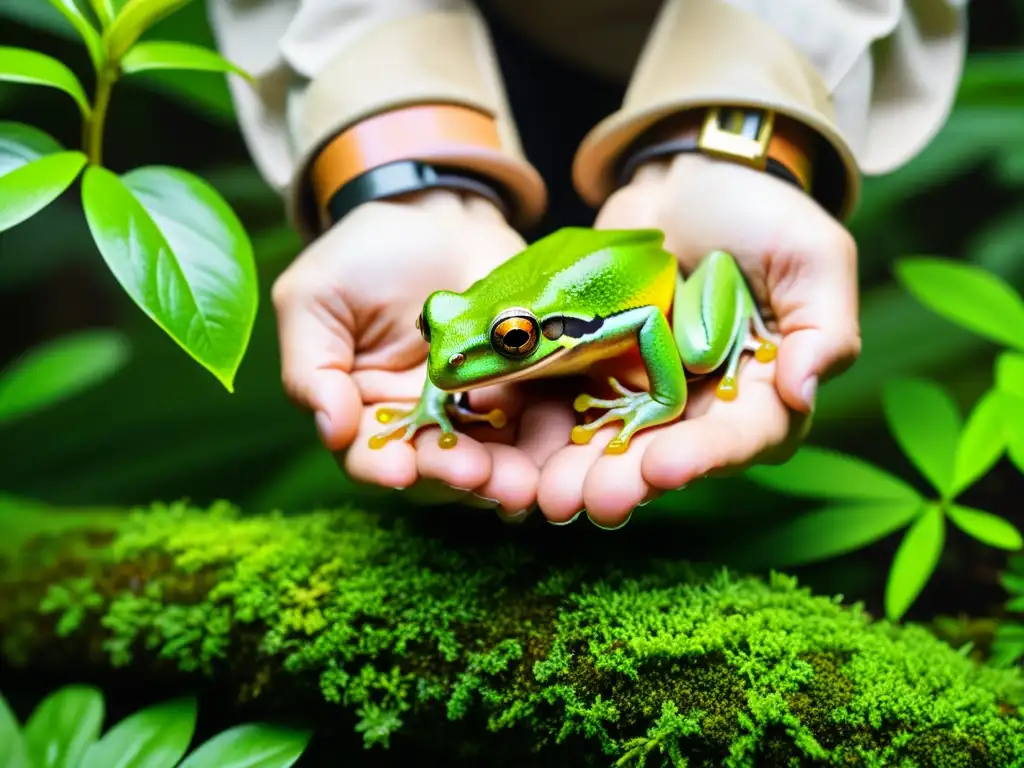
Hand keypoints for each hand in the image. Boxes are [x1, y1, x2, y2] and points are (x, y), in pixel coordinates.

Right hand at [270, 190, 544, 514]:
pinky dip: (548, 445)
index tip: (400, 470)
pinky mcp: (526, 391)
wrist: (439, 215)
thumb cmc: (363, 255)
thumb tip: (330, 429)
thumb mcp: (315, 298)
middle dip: (455, 477)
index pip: (368, 456)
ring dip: (506, 476)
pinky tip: (558, 452)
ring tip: (520, 482)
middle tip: (476, 476)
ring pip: (492, 460)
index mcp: (365, 411)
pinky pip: (539, 426)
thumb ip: (311, 366)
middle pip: (436, 470)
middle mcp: (422, 424)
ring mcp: (477, 412)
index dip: (382, 467)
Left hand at [536, 153, 860, 527]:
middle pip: (668, 454)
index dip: (705, 456)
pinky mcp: (595, 368)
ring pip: (612, 442)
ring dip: (580, 472)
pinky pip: (567, 403)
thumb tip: (805, 390)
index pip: (741, 437)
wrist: (688, 178)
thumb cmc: (762, 213)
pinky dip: (542, 431)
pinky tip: (514, 454)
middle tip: (591, 503)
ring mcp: (643, 390)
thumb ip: (822, 323)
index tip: (666, 469)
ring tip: (549, 497)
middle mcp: (701, 406)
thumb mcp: (812, 254)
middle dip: (629, 480)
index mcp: (763, 392)